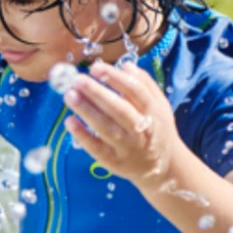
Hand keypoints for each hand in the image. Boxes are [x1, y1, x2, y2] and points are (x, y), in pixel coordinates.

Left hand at [61, 61, 182, 186]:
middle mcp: (141, 129)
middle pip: (119, 109)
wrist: (163, 166)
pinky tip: (69, 121)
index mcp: (153, 112)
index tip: (95, 67)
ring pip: (106, 127)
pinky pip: (96, 148)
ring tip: (70, 95)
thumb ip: (145, 84)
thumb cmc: (158, 129)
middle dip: (97, 92)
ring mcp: (127, 147)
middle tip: (77, 79)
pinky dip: (82, 135)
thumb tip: (126, 65)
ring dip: (87, 111)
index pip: (135, 91)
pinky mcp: (114, 161)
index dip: (115, 78)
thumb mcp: (160, 105)